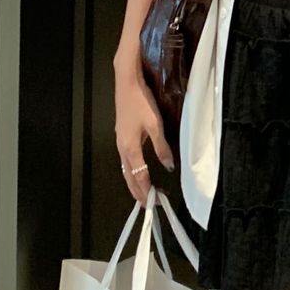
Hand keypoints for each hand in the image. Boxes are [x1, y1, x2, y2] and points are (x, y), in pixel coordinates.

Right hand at [114, 65, 175, 207]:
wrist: (127, 83)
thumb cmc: (141, 102)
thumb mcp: (155, 125)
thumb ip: (162, 147)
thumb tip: (169, 167)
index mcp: (130, 148)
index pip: (139, 176)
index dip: (146, 191)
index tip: (154, 203)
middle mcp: (122, 148)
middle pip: (129, 176)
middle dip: (137, 192)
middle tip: (147, 206)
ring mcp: (120, 142)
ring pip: (126, 169)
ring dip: (134, 183)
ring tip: (143, 193)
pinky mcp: (121, 136)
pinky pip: (126, 161)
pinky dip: (132, 171)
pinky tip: (138, 171)